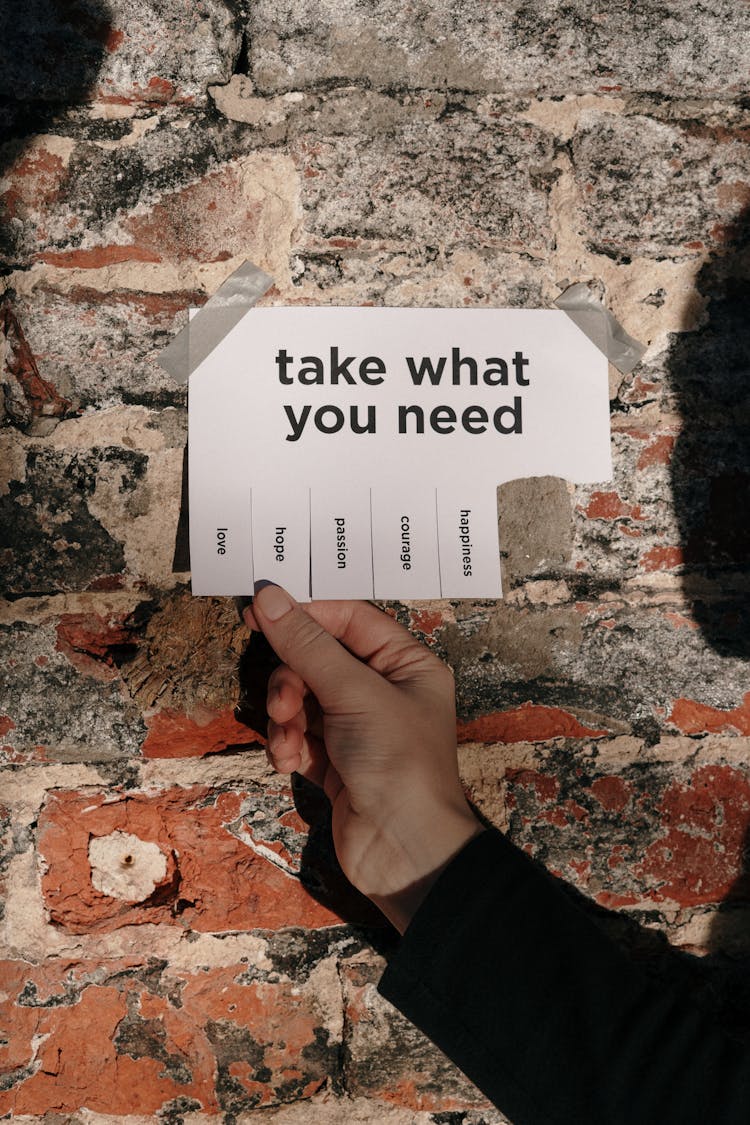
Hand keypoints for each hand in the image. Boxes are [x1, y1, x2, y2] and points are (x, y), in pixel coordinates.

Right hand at [246, 585, 482, 932]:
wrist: (406, 852)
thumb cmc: (398, 763)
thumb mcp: (355, 694)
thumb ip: (308, 645)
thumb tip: (269, 597)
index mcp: (406, 664)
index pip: (349, 619)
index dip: (305, 614)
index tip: (259, 613)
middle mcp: (383, 690)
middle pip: (317, 659)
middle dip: (292, 679)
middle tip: (284, 702)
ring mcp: (356, 726)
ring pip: (300, 697)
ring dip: (285, 716)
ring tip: (288, 740)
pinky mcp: (333, 760)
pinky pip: (296, 734)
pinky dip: (287, 744)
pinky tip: (289, 763)